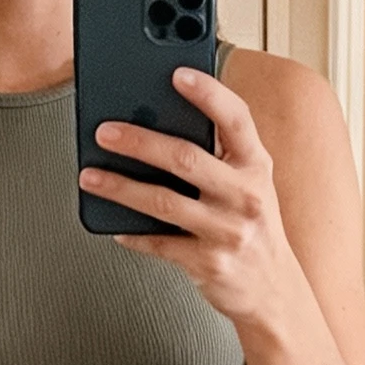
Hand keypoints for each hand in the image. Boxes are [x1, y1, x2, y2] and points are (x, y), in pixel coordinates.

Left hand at [78, 66, 294, 326]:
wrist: (274, 291)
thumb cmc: (253, 228)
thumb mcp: (250, 184)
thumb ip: (220, 156)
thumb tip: (159, 123)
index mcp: (256, 165)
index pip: (236, 118)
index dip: (208, 93)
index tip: (177, 74)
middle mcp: (245, 196)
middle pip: (185, 158)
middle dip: (139, 141)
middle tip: (104, 132)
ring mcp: (227, 232)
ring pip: (164, 202)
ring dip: (121, 187)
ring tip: (90, 177)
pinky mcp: (208, 264)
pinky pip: (160, 244)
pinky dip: (133, 233)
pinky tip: (114, 223)